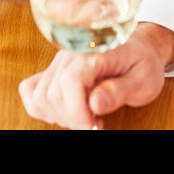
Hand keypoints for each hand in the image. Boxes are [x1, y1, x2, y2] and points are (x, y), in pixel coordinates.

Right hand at [17, 23, 173, 128]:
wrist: (140, 49)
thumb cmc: (143, 63)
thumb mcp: (143, 80)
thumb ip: (119, 91)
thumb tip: (95, 104)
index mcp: (94, 51)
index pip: (69, 81)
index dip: (77, 110)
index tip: (94, 124)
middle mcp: (71, 53)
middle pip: (52, 92)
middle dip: (71, 117)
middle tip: (94, 121)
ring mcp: (60, 61)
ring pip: (40, 94)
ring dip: (58, 114)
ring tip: (84, 116)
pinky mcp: (54, 70)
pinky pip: (30, 89)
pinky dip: (42, 107)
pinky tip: (64, 111)